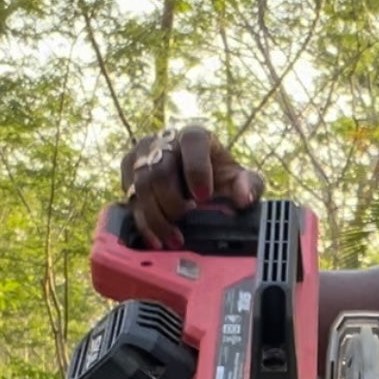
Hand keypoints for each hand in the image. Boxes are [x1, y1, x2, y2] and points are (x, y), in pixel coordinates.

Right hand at [120, 125, 264, 249]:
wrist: (195, 181)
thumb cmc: (218, 178)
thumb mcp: (238, 180)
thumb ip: (249, 185)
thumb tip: (244, 198)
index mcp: (194, 136)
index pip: (192, 141)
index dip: (197, 168)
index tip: (204, 197)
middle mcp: (163, 140)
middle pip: (160, 169)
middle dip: (172, 202)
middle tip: (186, 221)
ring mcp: (142, 155)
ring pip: (141, 186)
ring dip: (157, 218)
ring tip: (175, 240)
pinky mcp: (129, 174)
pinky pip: (130, 200)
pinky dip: (144, 225)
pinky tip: (156, 241)